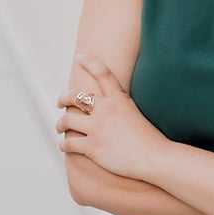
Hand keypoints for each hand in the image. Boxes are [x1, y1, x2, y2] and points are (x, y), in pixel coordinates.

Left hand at [56, 54, 165, 179]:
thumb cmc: (149, 137)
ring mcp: (97, 128)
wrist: (153, 156)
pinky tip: (65, 146)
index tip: (80, 57)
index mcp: (119, 98)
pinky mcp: (92, 146)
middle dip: (64, 98)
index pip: (102, 73)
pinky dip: (64, 145)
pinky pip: (69, 143)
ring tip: (60, 127)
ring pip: (67, 120)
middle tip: (61, 102)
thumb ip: (120, 107)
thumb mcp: (136, 112)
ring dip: (61, 124)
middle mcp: (106, 109)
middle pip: (75, 97)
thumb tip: (108, 108)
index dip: (89, 62)